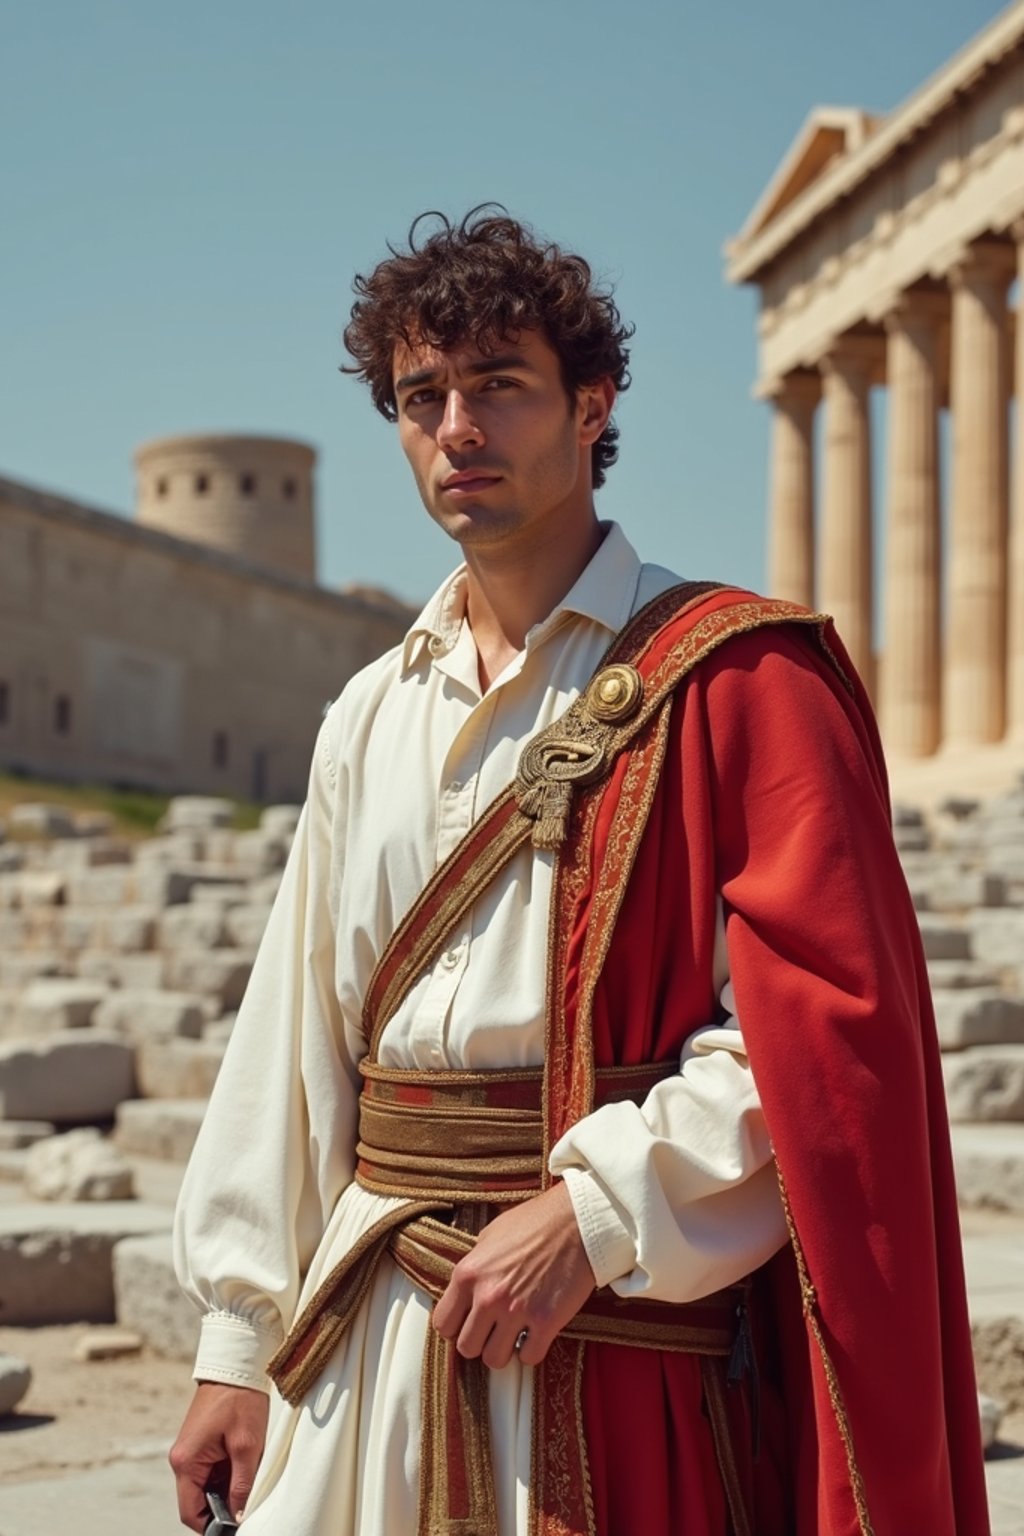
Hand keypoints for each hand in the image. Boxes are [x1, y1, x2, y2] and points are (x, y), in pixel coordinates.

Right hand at [169, 1380, 269, 1530]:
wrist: (236, 1364)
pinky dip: (228, 1476)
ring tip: (249, 1485)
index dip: (211, 1526)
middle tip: (247, 1507)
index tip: (234, 1528)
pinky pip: (212, 1471)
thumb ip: (242, 1483)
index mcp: (186, 1462)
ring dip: (227, 1491)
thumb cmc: (240, 1399)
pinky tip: (246, 1470)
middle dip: (222, 1508)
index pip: (190, 1512)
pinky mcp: (202, 1444)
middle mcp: (183, 1459)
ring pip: (207, 1487)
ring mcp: (192, 1451)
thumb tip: (239, 1515)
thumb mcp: (247, 1444)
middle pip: (198, 1501)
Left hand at [431, 1181, 594, 1368]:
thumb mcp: (490, 1235)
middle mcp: (487, 1296)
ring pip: (494, 1360)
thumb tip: (466, 1290)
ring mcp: (516, 1311)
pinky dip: (532, 1350)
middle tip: (494, 1330)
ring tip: (514, 1334)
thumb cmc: (534, 1222)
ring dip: (504, 1349)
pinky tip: (536, 1333)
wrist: (577, 1221)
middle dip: (479, 1341)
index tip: (469, 1322)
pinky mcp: (546, 1321)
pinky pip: (529, 1357)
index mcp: (468, 1273)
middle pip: (466, 1348)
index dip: (456, 1326)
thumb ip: (475, 1266)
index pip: (443, 1324)